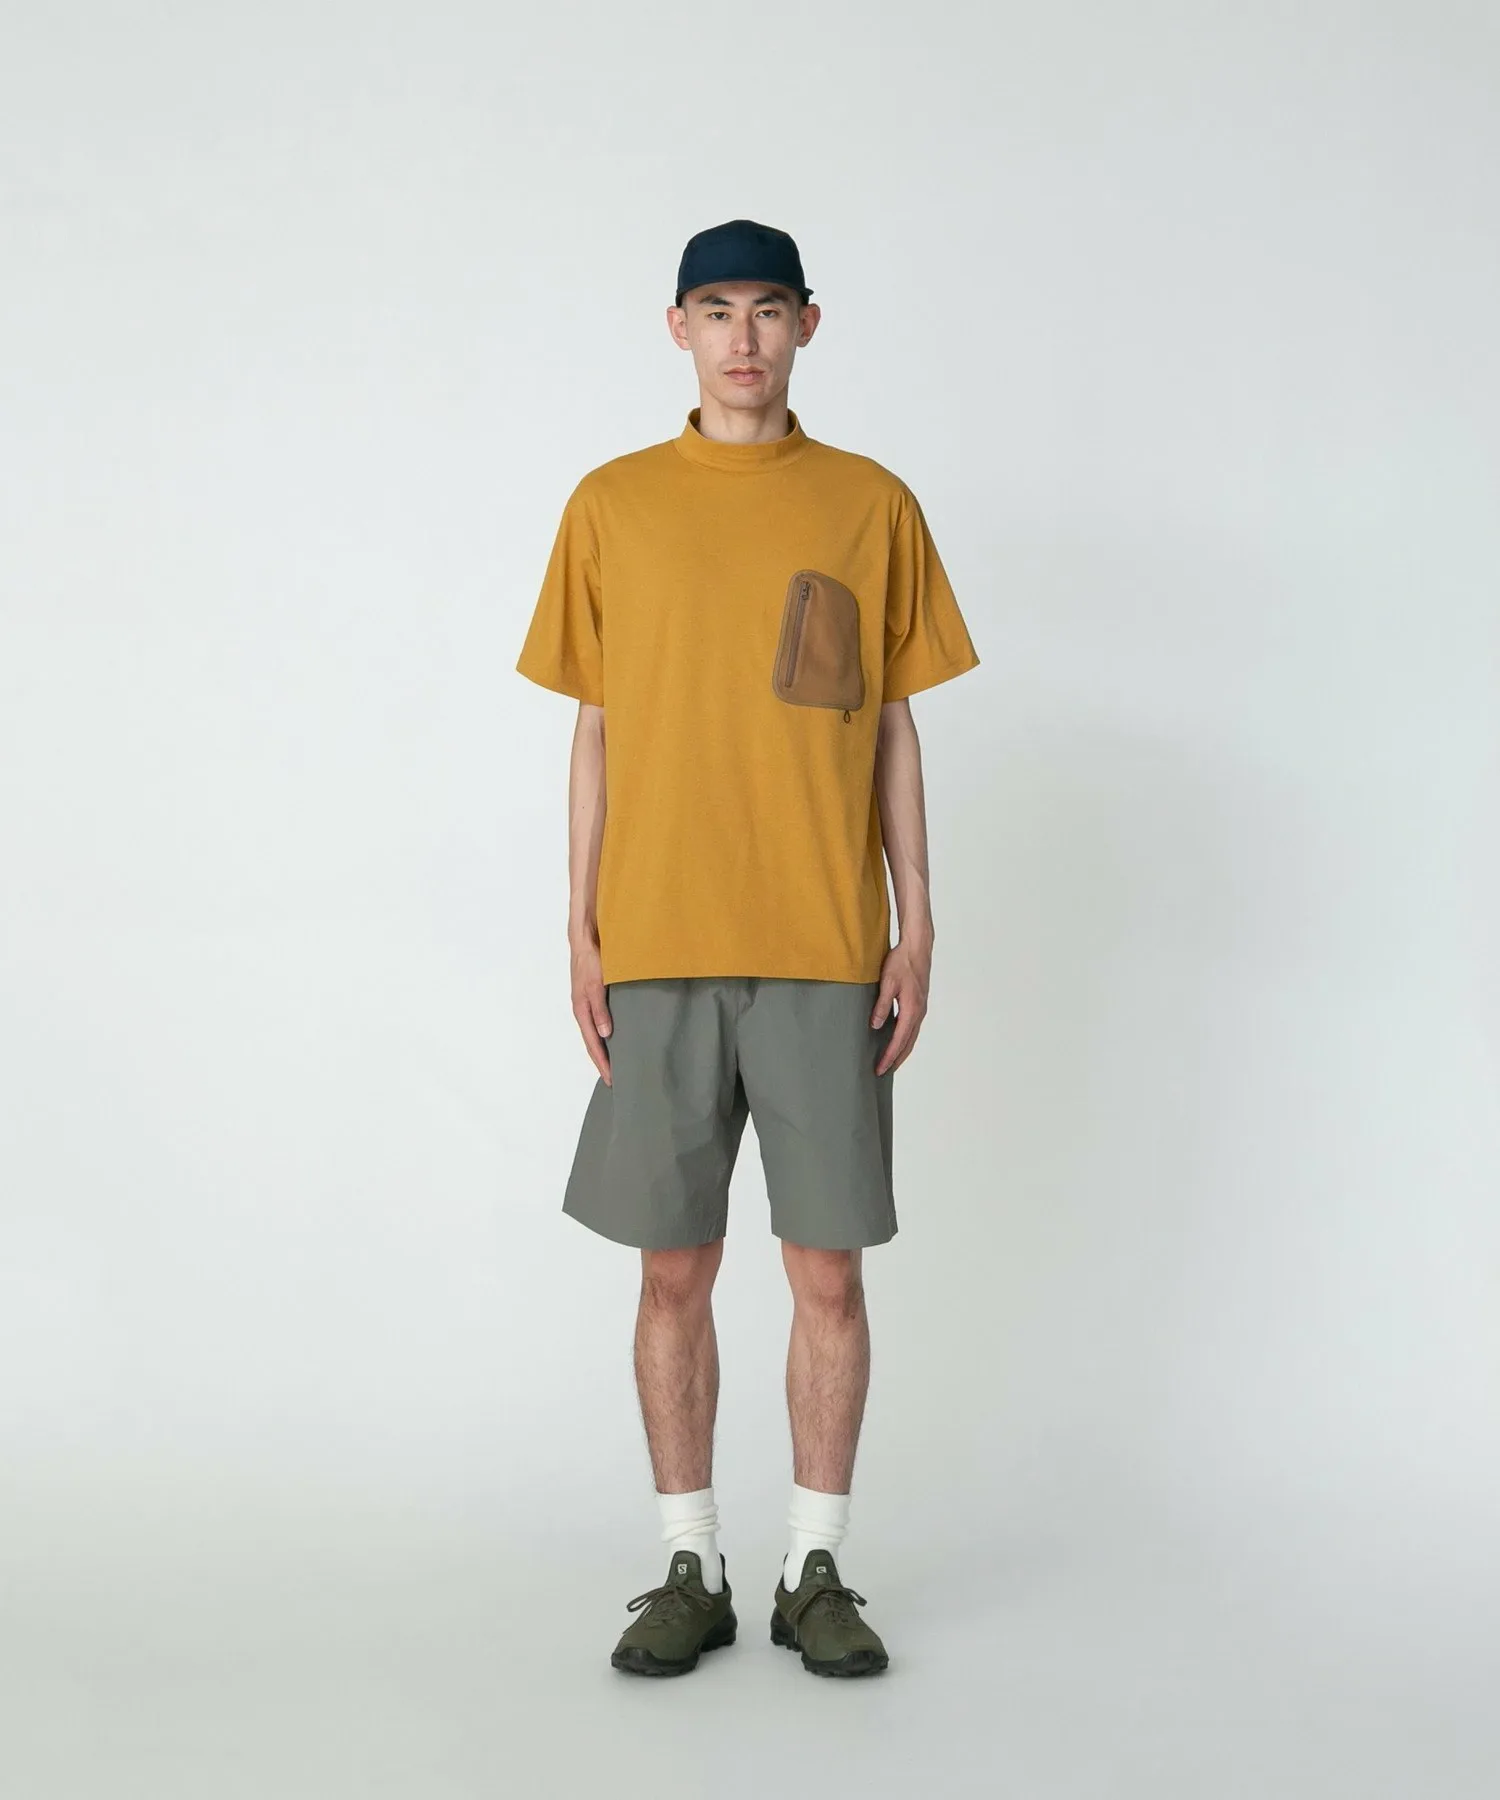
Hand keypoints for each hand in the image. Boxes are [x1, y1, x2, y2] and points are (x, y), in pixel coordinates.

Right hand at [570, 930, 612, 1083]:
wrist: (586, 939)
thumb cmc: (589, 960)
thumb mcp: (596, 985)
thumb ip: (600, 1009)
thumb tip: (606, 1034)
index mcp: (582, 1011)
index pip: (593, 1044)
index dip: (602, 1063)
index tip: (612, 1079)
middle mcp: (584, 1011)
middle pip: (594, 1043)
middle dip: (603, 1062)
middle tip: (617, 1079)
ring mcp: (589, 1004)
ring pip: (598, 1033)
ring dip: (607, 1049)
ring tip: (619, 1063)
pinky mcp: (596, 997)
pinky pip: (602, 1021)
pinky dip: (609, 1034)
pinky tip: (619, 1037)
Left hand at [871, 932, 930, 1075]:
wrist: (917, 948)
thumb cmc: (902, 962)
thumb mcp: (888, 983)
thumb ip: (882, 1005)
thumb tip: (876, 1026)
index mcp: (912, 1010)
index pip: (899, 1040)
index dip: (889, 1056)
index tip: (880, 1068)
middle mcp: (919, 1013)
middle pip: (908, 1044)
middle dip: (896, 1059)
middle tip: (883, 1072)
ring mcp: (921, 1009)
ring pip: (911, 1037)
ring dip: (901, 1051)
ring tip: (890, 1062)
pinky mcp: (919, 1004)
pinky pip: (912, 1028)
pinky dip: (905, 1040)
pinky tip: (897, 1041)